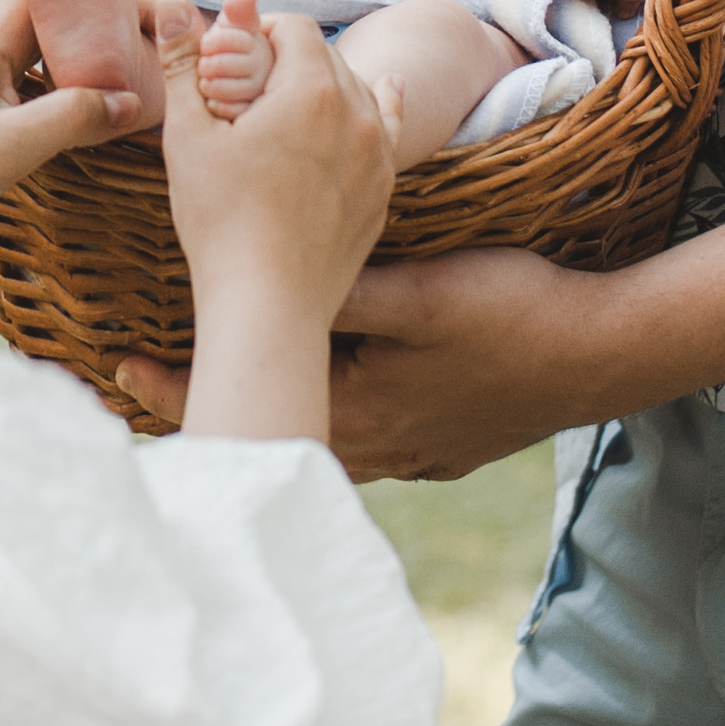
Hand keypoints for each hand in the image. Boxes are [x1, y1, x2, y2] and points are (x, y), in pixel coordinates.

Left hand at [0, 0, 138, 300]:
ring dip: (97, 37)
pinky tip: (98, 89)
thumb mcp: (9, 148)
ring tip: (147, 43)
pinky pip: (36, 67)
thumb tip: (132, 100)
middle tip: (172, 11)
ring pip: (50, 36)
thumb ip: (73, 117)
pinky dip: (74, 69)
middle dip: (116, 4)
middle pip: (61, 4)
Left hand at [123, 243, 600, 476]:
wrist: (602, 357)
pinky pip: (369, 442)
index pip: (252, 398)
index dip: (184, 385)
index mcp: (361, 409)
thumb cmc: (511, 315)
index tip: (122, 372)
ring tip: (241, 387)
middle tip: (162, 379)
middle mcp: (381, 446)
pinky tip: (335, 401)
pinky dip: (335, 421)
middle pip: (280, 431)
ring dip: (281, 414)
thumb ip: (340, 286)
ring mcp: (417, 454)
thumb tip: (263, 272)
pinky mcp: (446, 447)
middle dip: (227, 403)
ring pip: (323, 441)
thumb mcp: (417, 291)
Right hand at [152, 9, 398, 441]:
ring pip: (357, 91)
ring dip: (325, 84)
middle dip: (288, 59)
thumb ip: (184, 64)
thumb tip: (177, 4)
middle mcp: (357, 113)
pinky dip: (380, 106)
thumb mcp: (188, 137)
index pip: (294, 28)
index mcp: (312, 90)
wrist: (268, 305)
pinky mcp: (383, 190)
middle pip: (326, 57)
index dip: (261, 29)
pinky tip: (388, 90)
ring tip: (288, 101)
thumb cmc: (220, 222)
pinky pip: (386, 131)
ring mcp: (377, 154)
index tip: (233, 51)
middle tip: (248, 84)